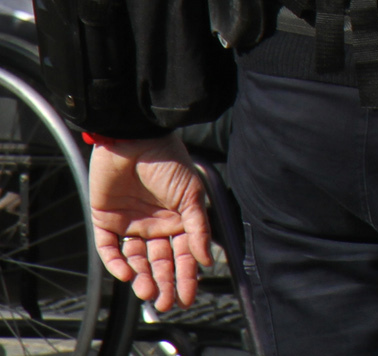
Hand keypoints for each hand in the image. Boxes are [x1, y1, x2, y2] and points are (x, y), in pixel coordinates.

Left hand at [90, 134, 210, 311]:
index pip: (183, 254)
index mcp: (178, 219)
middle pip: (159, 262)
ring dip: (142, 278)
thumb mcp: (191, 193)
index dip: (187, 276)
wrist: (134, 139)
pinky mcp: (105, 220)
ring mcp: (130, 223)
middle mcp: (154, 225)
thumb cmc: (168, 161)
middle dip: (163, 283)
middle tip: (166, 303)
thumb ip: (198, 227)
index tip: (188, 297)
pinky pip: (109, 248)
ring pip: (135, 260)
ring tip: (147, 293)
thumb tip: (207, 259)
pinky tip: (127, 274)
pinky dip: (117, 263)